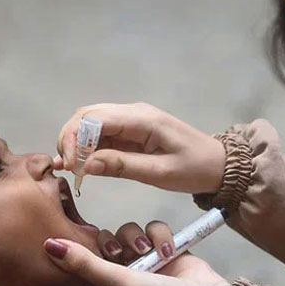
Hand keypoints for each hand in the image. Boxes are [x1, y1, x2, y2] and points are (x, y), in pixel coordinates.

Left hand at [44, 220, 229, 285]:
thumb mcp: (117, 283)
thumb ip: (84, 264)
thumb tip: (47, 245)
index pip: (86, 263)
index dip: (87, 251)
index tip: (93, 249)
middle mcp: (125, 277)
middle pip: (108, 242)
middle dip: (116, 242)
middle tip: (124, 253)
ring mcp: (147, 263)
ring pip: (130, 232)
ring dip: (140, 238)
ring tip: (151, 252)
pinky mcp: (166, 250)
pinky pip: (154, 230)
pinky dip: (161, 236)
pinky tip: (169, 250)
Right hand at [54, 103, 225, 193]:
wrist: (219, 165)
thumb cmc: (194, 169)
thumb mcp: (159, 173)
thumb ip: (122, 166)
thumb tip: (86, 165)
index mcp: (141, 119)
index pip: (94, 118)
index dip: (75, 139)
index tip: (69, 165)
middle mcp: (132, 112)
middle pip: (87, 115)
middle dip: (70, 138)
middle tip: (65, 167)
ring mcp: (131, 119)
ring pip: (90, 122)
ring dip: (76, 142)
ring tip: (71, 167)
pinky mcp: (131, 130)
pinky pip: (102, 132)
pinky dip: (88, 146)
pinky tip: (84, 164)